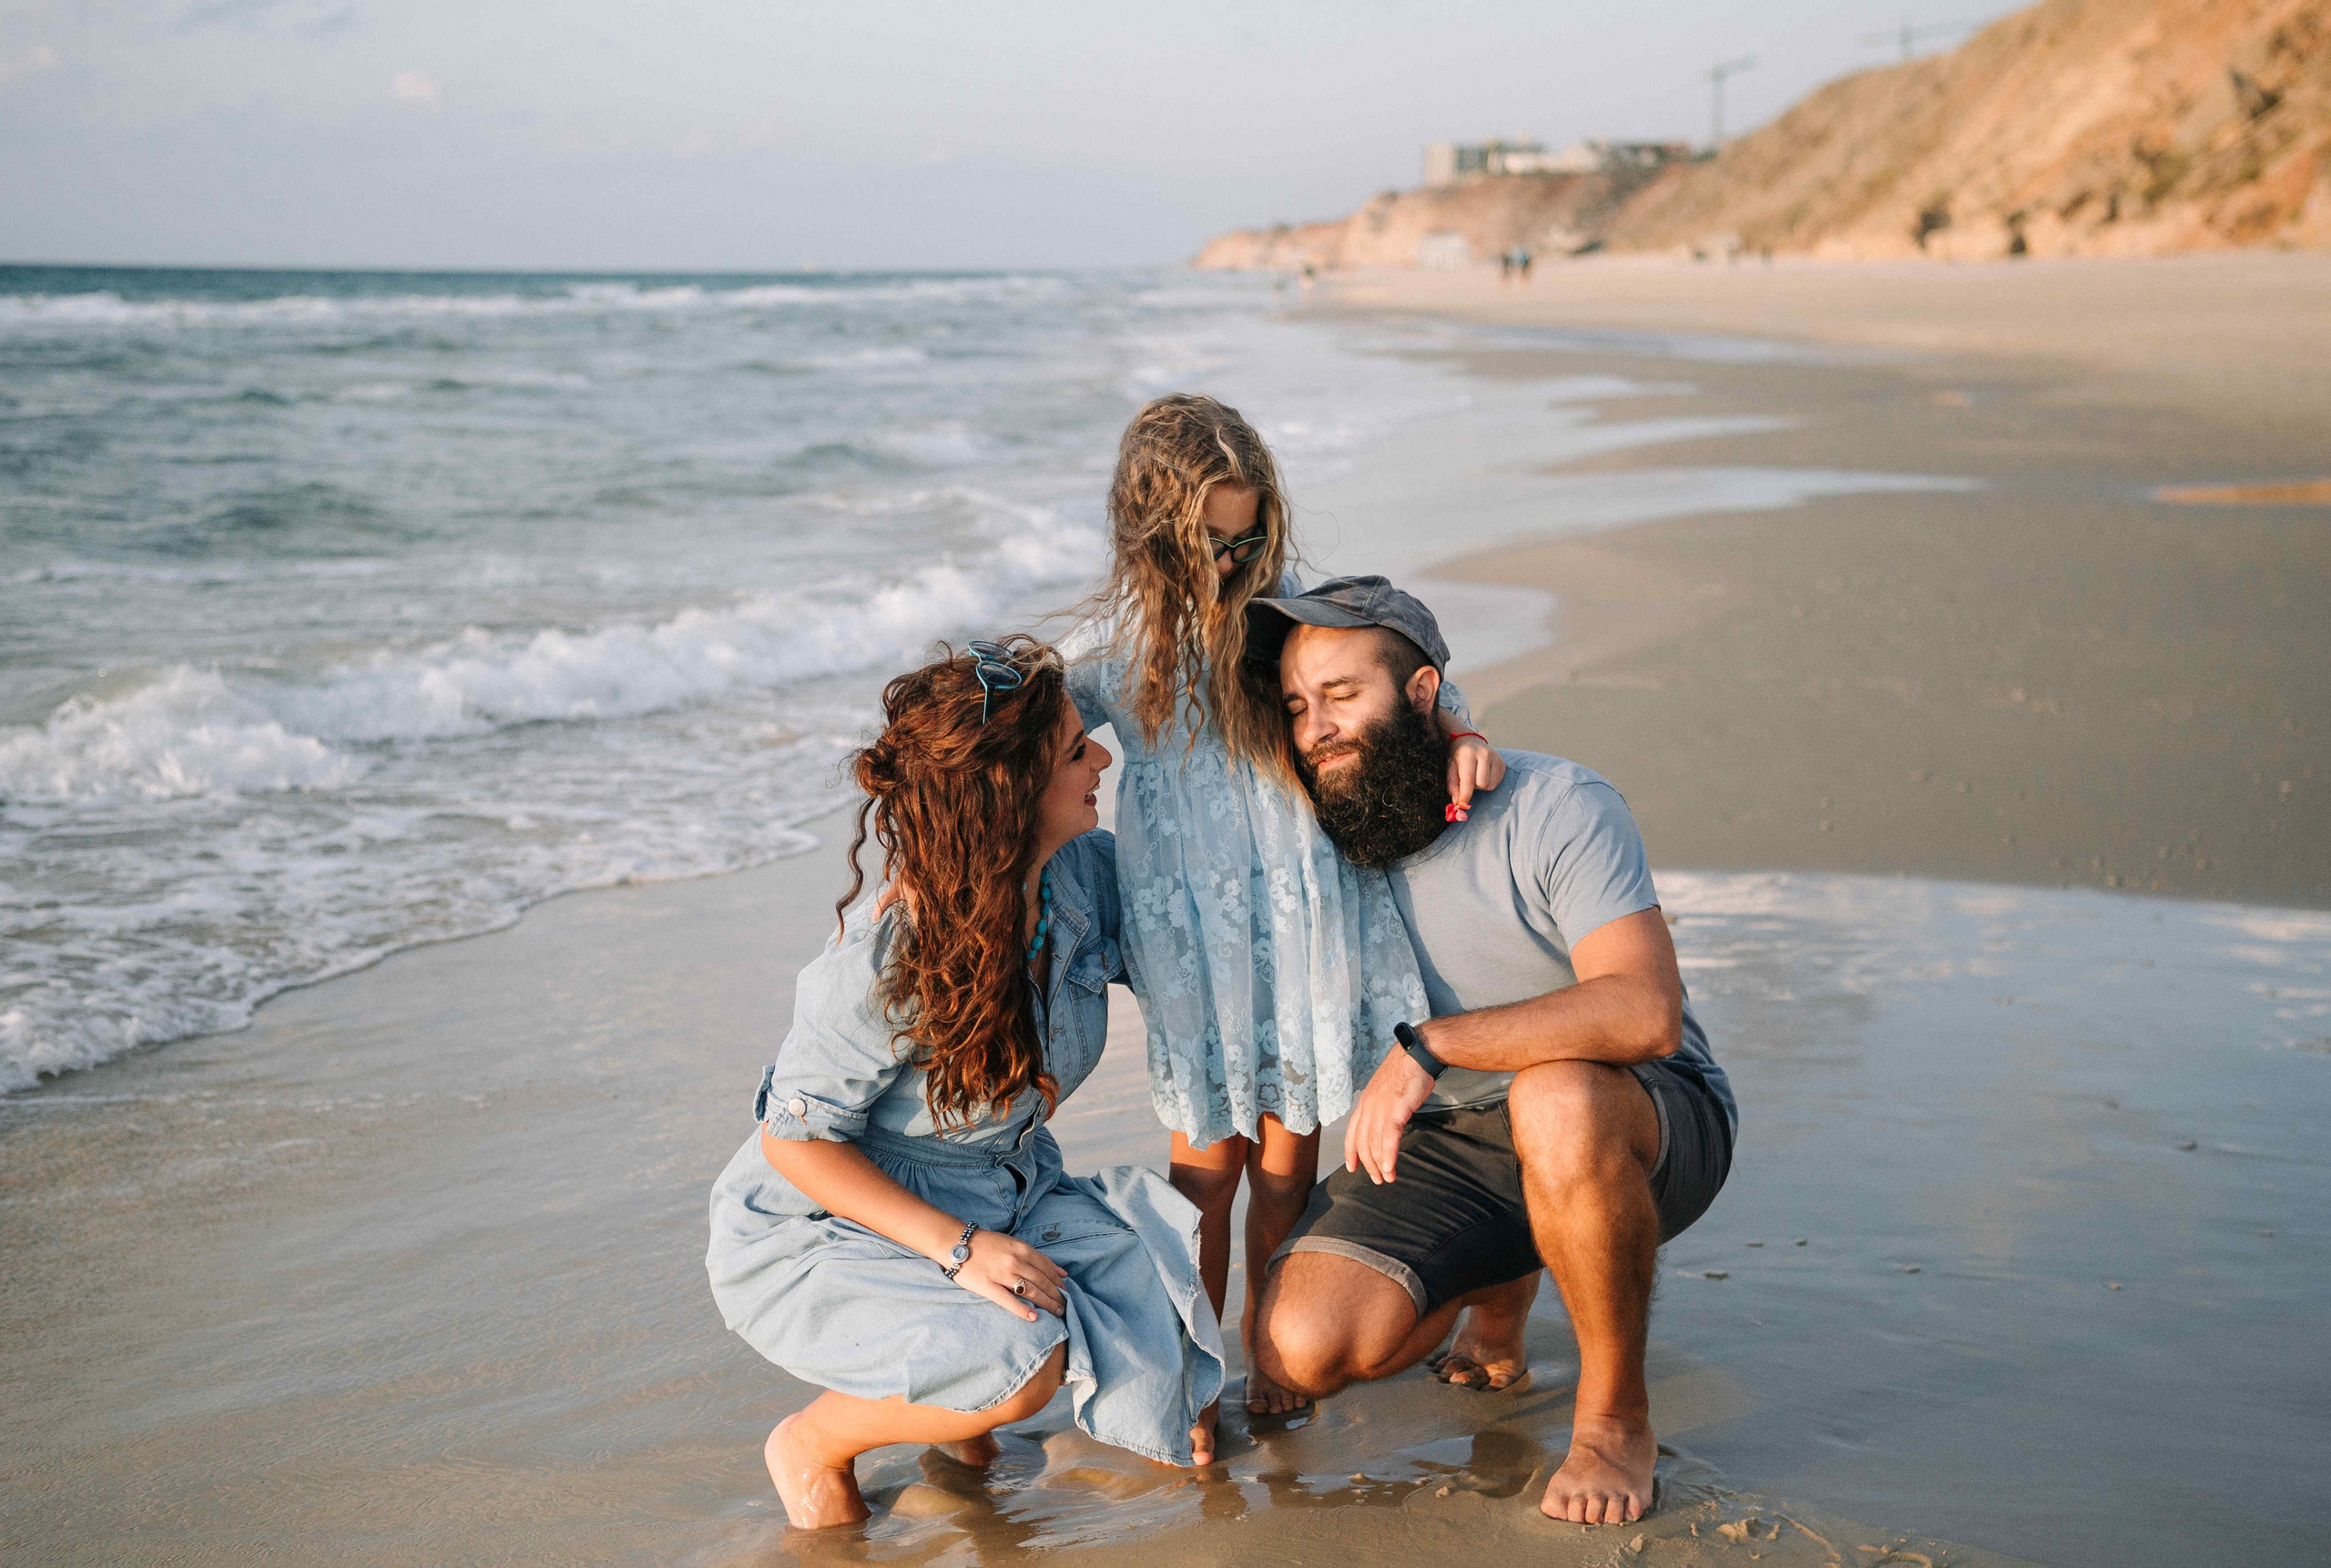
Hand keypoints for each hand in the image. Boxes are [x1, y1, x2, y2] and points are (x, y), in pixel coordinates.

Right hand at [949, 1228, 1067, 1321]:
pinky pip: (1009, 1301)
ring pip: (1031, 1291)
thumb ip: (1034, 1256)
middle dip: (1056, 1295)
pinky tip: (1033, 1317)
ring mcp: (1002, 1274)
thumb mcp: (1012, 1242)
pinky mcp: (988, 1286)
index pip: (1047, 1267)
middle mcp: (1015, 1261)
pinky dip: (1023, 1310)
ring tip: (1056, 1312)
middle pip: (1042, 1281)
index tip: (1066, 1290)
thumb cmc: (986, 1243)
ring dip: (1047, 1303)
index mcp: (1021, 1249)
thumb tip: (1059, 1271)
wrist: (957, 1243)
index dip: (1058, 1281)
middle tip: (1065, 1306)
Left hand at [1344, 1043, 1435, 1183]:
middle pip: (1362, 1142)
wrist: (1418, 1055)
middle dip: (1368, 1164)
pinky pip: (1389, 1138)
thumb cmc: (1407, 1070)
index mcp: (1365, 1101)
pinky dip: (1388, 1155)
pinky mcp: (1396, 1110)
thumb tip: (1387, 1122)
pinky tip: (1390, 1168)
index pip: (1352, 1131)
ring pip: (1374, 1143)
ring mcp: (1380, 1108)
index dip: (1351, 1151)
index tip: (1352, 1167)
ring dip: (1380, 1164)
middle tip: (1376, 1179)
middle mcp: (1368, 1106)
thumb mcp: (1388, 1090)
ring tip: (1386, 1178)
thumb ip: (1384, 1106)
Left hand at [1446, 733, 1504, 815]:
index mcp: (1468, 754)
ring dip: (1481, 786)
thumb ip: (1453, 785)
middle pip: (1482, 784)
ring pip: (1490, 785)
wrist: (1470, 741)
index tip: (1462, 804)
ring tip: (1476, 776)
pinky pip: (1497, 783)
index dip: (1465, 794)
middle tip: (1468, 780)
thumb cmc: (1458, 757)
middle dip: (1474, 787)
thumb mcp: (1450, 768)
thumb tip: (1458, 802)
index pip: (1468, 779)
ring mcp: (1496, 758)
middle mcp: (1484, 754)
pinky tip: (1483, 774)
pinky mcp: (1503, 763)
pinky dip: (1489, 783)